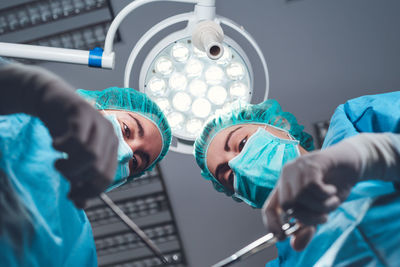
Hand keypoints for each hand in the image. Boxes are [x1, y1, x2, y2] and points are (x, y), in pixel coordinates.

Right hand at [0, 64, 117, 207]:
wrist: (51, 101)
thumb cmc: (65, 130)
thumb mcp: (72, 157)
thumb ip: (78, 179)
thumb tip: (81, 205)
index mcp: (111, 147)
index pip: (106, 178)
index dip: (89, 191)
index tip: (71, 196)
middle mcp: (109, 134)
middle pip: (99, 169)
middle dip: (77, 178)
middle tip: (61, 172)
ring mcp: (98, 121)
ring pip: (90, 156)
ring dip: (69, 165)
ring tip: (57, 161)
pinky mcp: (82, 111)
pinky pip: (76, 138)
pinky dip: (63, 146)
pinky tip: (55, 144)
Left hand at [262, 141, 361, 249]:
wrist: (351, 164)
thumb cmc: (332, 187)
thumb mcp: (319, 211)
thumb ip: (307, 228)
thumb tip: (295, 247)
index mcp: (284, 188)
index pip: (268, 208)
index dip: (271, 224)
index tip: (281, 237)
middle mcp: (286, 176)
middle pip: (287, 205)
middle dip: (308, 217)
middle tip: (324, 216)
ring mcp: (297, 168)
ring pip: (301, 197)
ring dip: (322, 206)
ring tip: (332, 200)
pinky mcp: (311, 162)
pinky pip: (314, 187)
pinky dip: (327, 195)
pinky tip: (332, 190)